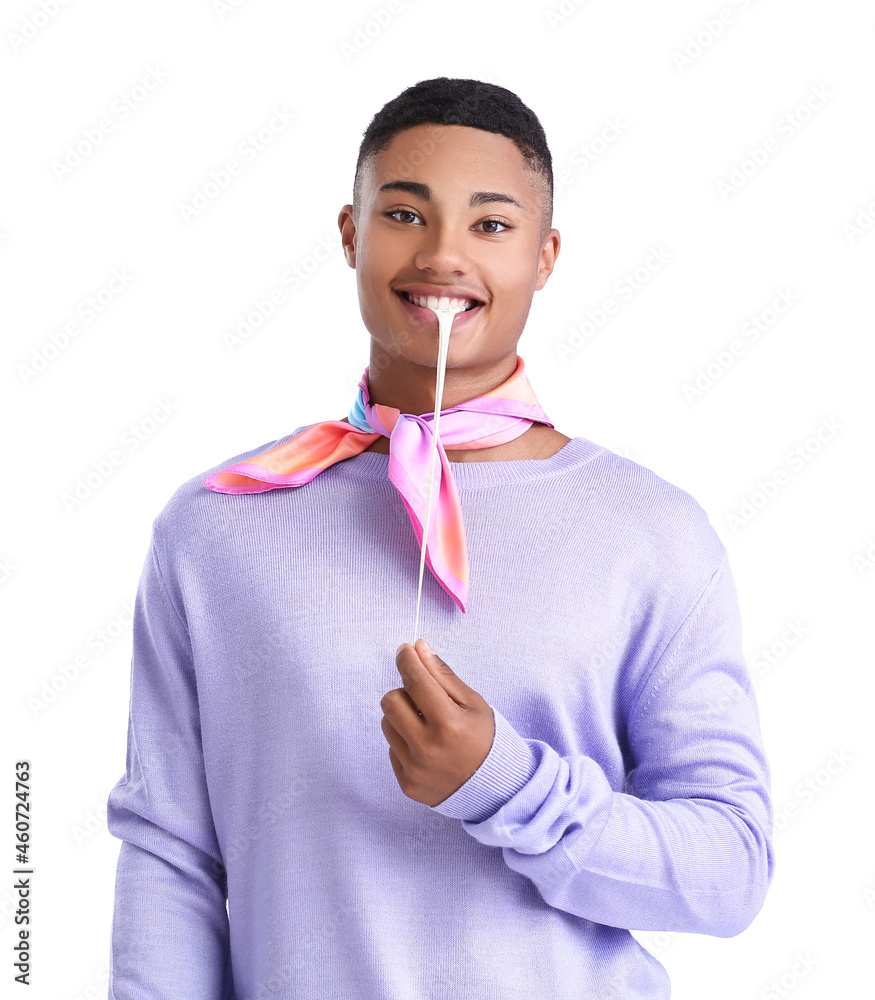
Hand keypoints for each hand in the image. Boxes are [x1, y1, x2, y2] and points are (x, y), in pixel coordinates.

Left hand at [380, 639, 495, 806]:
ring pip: (388, 724)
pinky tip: (427, 747)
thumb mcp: (472, 703)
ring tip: (426, 724)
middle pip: (391, 701)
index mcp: (449, 724)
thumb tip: (419, 647)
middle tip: (423, 697)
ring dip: (403, 717)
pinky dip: (406, 742)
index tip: (404, 650)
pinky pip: (392, 749)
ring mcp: (415, 769)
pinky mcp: (407, 784)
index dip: (407, 660)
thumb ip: (443, 675)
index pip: (416, 682)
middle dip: (404, 692)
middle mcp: (428, 748)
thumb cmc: (485, 739)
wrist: (495, 788)